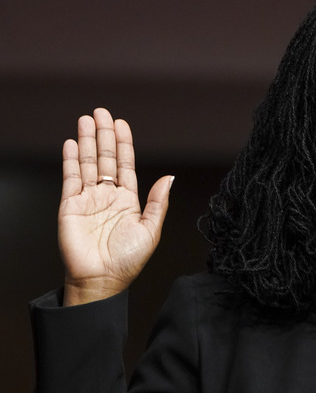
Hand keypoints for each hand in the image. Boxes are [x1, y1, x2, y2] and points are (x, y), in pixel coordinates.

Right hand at [58, 108, 173, 305]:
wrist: (101, 280)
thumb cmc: (128, 260)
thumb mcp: (151, 229)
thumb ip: (158, 202)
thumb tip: (170, 177)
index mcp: (128, 200)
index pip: (126, 164)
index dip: (124, 144)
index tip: (121, 124)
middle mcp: (107, 195)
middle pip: (106, 158)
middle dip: (104, 134)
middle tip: (102, 112)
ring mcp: (88, 199)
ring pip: (88, 163)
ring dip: (87, 141)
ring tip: (86, 120)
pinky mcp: (70, 206)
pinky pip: (70, 178)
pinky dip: (71, 160)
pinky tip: (72, 144)